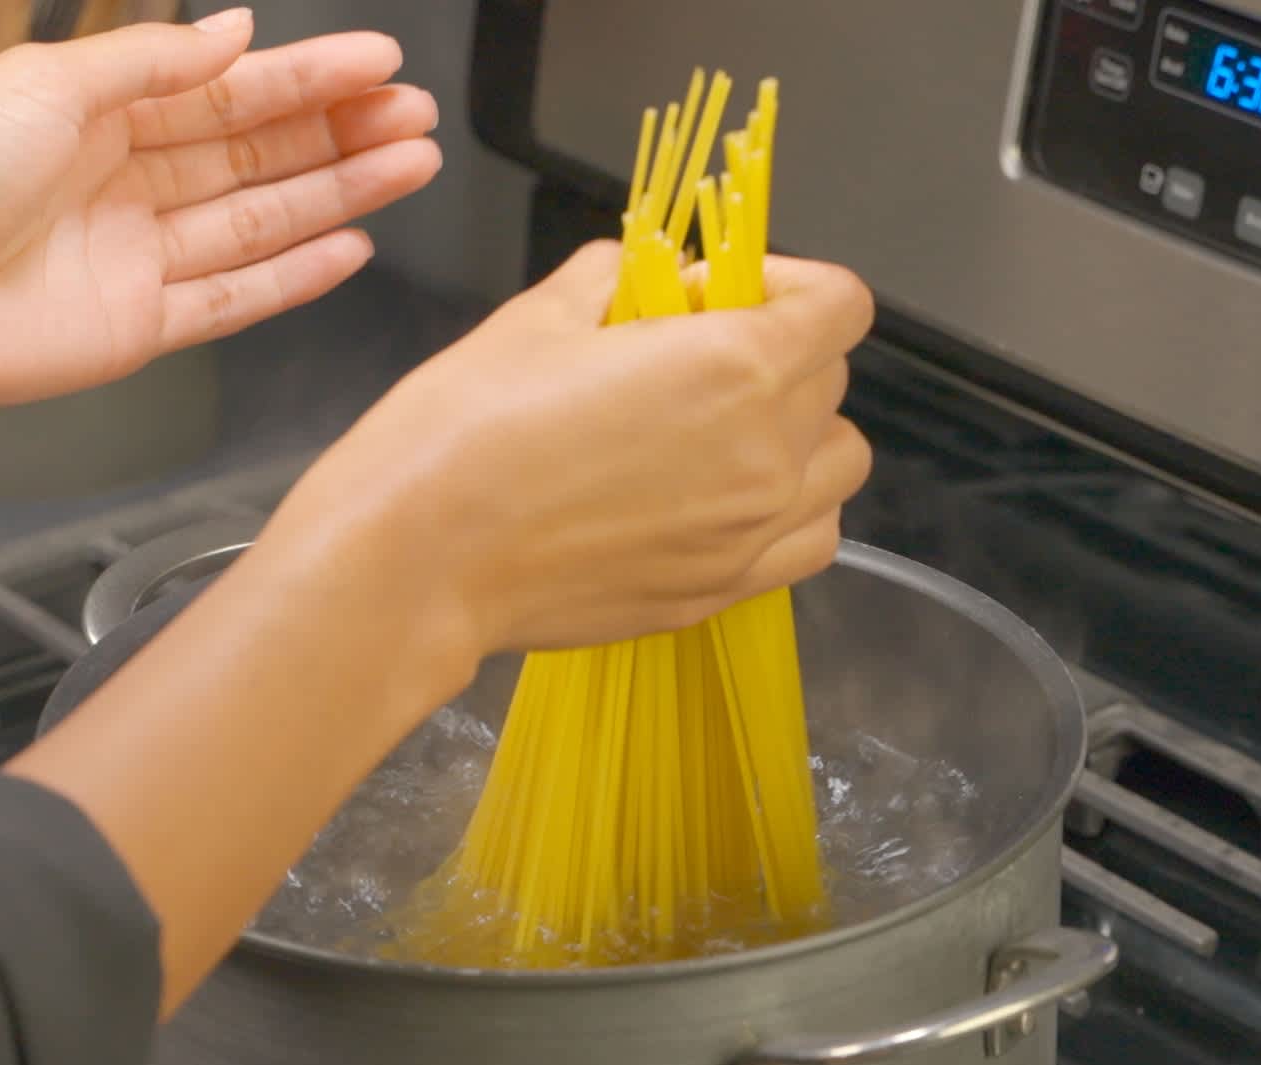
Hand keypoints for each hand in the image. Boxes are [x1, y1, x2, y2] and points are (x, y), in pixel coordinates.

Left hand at [0, 10, 442, 421]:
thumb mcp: (46, 82)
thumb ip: (151, 61)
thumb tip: (235, 32)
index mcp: (96, 116)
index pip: (226, 91)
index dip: (306, 77)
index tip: (376, 64)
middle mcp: (121, 185)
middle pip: (256, 154)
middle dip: (339, 133)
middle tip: (413, 116)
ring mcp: (134, 260)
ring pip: (260, 220)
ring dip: (338, 194)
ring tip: (409, 166)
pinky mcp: (137, 330)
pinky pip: (233, 300)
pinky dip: (294, 276)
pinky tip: (350, 249)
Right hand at [268, 241, 876, 672]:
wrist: (419, 559)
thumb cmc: (467, 428)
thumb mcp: (540, 315)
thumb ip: (620, 279)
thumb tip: (652, 277)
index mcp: (737, 364)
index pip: (841, 306)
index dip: (798, 285)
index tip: (738, 290)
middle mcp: (768, 453)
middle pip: (834, 383)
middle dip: (783, 354)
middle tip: (699, 357)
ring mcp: (751, 534)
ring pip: (839, 469)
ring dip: (803, 439)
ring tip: (726, 434)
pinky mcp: (721, 593)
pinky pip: (808, 542)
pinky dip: (791, 514)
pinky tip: (725, 500)